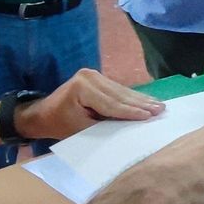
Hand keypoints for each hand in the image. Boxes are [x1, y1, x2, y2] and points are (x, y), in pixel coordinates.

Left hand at [15, 68, 164, 139]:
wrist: (41, 114)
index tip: (150, 116)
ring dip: (141, 100)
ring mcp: (94, 74)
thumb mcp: (79, 129)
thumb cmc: (58, 125)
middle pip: (119, 94)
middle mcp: (90, 76)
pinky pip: (118, 90)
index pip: (111, 103)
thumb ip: (103, 125)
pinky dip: (133, 98)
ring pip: (122, 91)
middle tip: (161, 109)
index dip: (131, 111)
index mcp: (82, 87)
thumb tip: (129, 127)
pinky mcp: (98, 78)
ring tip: (159, 105)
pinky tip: (148, 101)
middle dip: (141, 104)